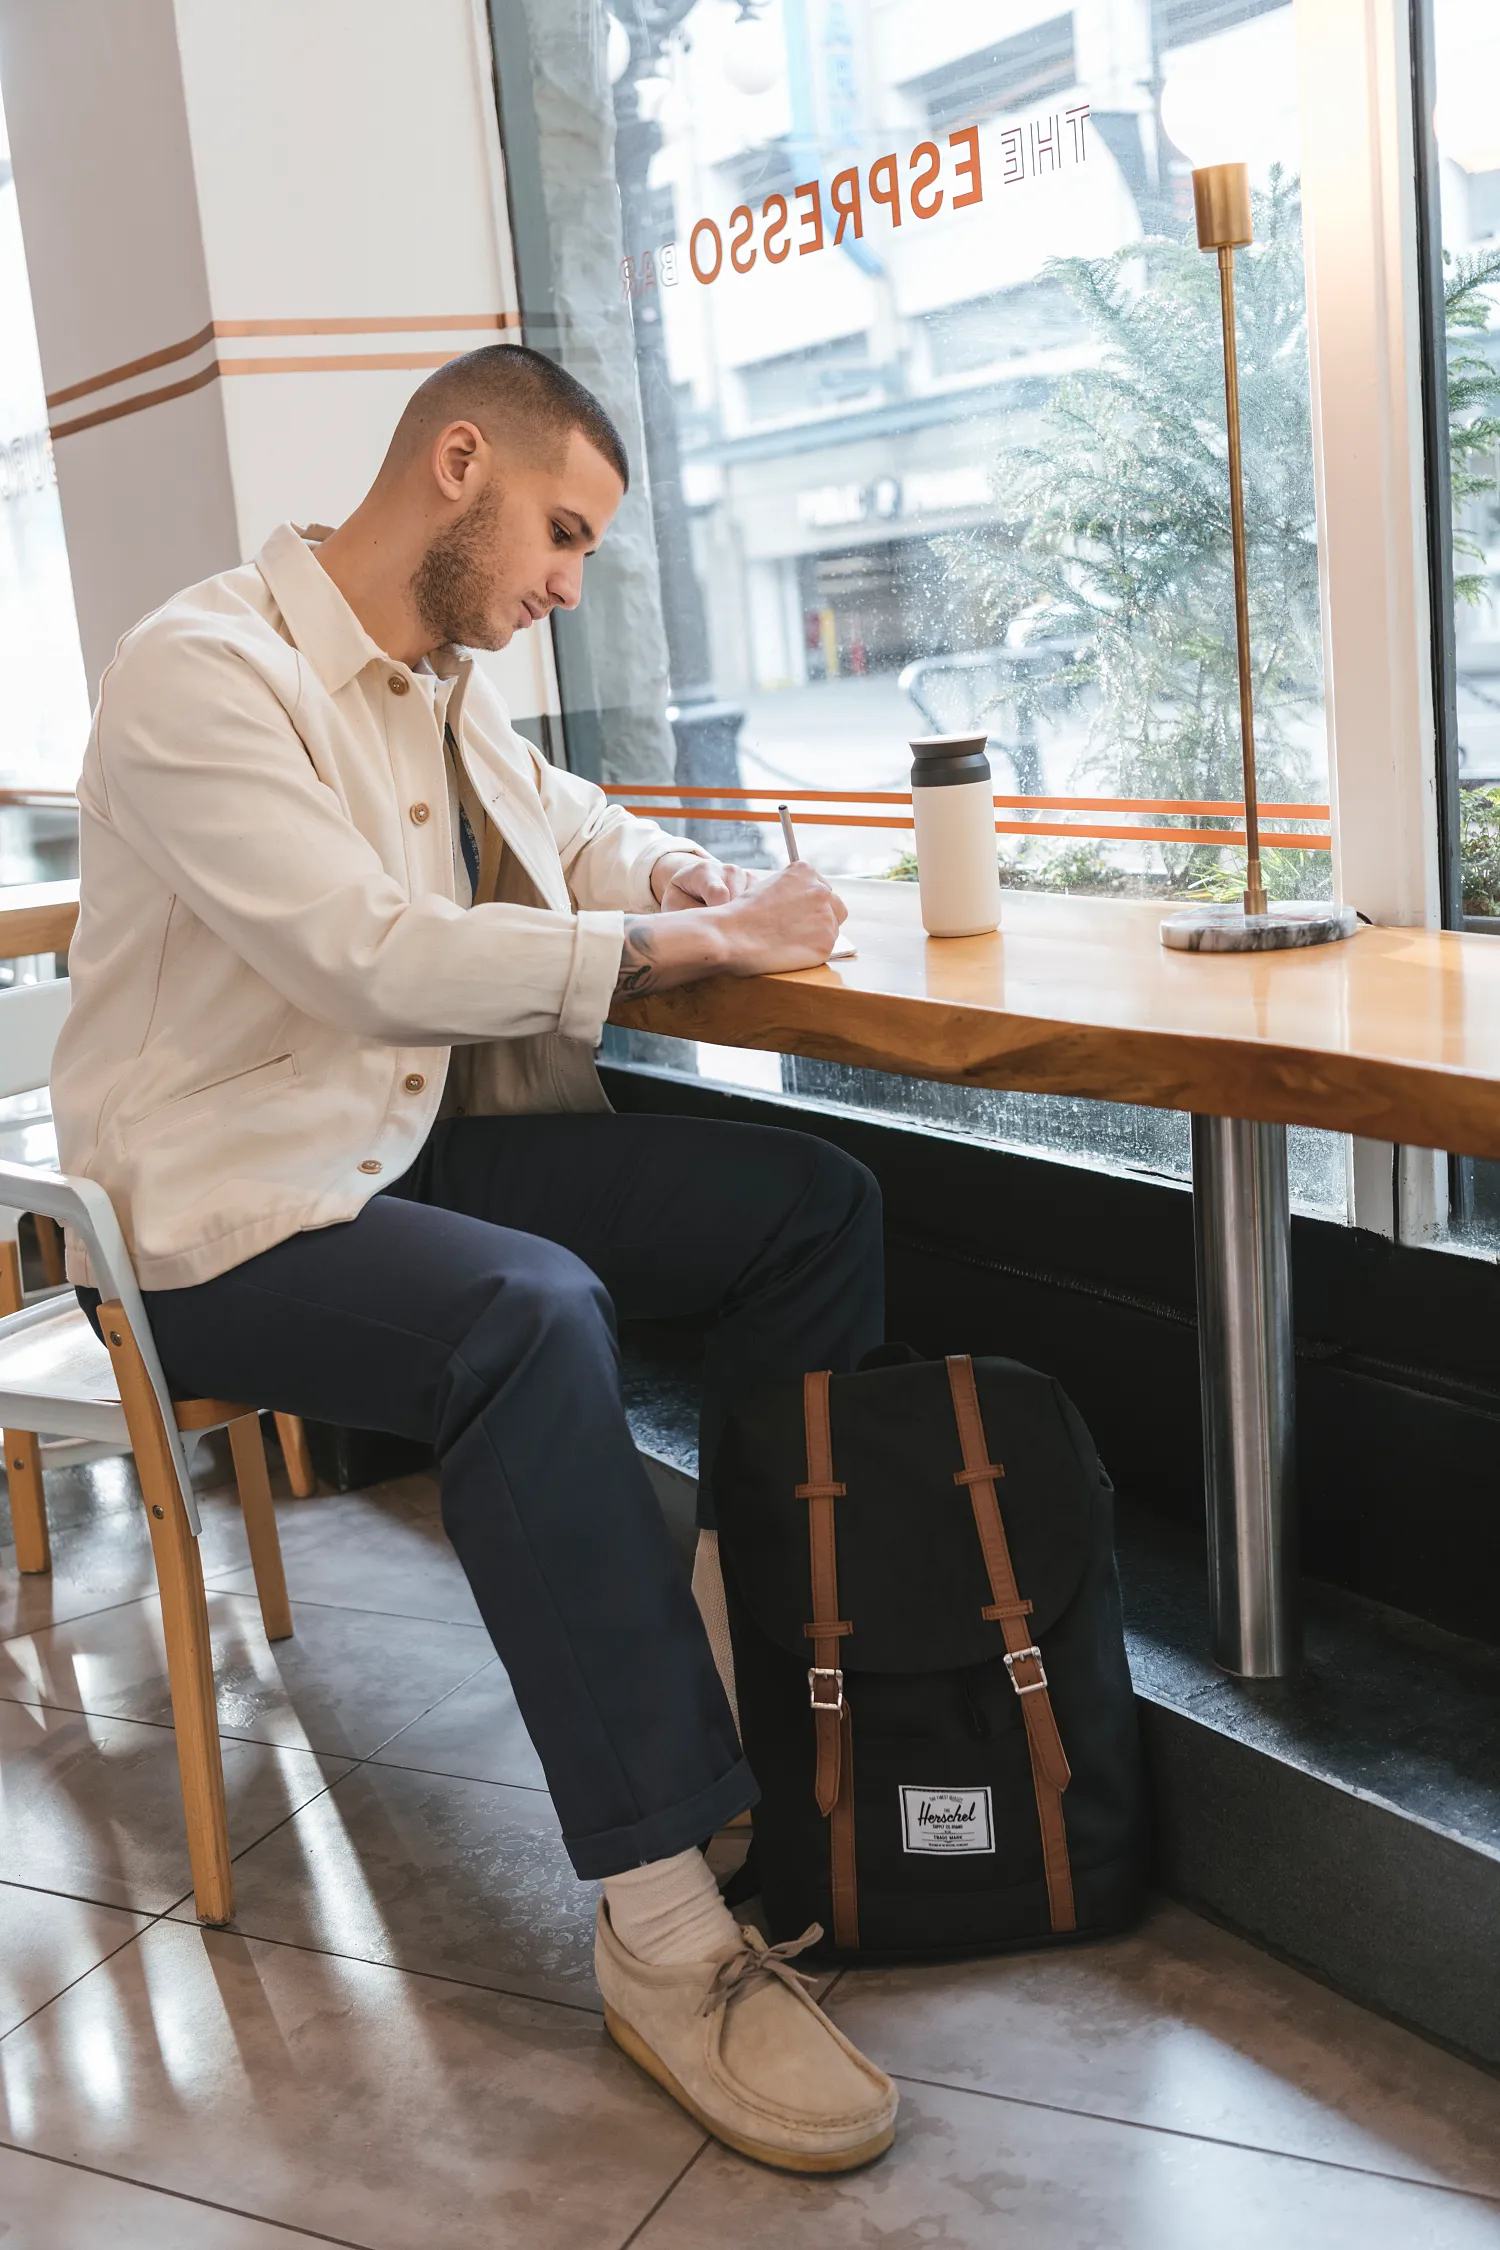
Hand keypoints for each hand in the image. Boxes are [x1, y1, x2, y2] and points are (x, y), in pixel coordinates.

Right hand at [615, 861, 846, 996]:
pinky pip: (825, 949)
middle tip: (799, 931)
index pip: (823, 888)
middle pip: (836, 907)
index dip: (811, 904)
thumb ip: (792, 889)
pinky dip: (811, 953)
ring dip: (817, 936)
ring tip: (788, 942)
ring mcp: (826, 917)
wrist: (732, 936)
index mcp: (805, 871)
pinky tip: (790, 952)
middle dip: (822, 918)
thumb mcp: (768, 886)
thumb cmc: (742, 914)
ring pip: (832, 929)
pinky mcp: (826, 943)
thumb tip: (803, 904)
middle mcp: (821, 890)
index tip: (798, 915)